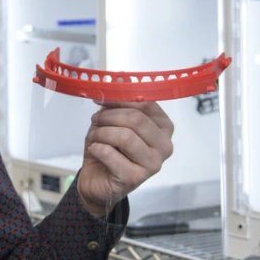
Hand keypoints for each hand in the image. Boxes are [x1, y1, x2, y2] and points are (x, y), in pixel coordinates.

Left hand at [76, 101, 173, 217]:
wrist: (98, 181)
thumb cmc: (110, 150)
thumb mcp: (113, 121)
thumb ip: (119, 100)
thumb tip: (118, 79)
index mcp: (164, 128)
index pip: (146, 104)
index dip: (120, 98)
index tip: (101, 98)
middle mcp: (164, 146)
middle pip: (136, 119)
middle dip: (109, 116)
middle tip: (96, 120)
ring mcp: (153, 164)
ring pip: (124, 136)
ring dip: (101, 133)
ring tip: (95, 137)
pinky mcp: (135, 178)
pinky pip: (109, 153)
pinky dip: (96, 148)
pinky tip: (95, 151)